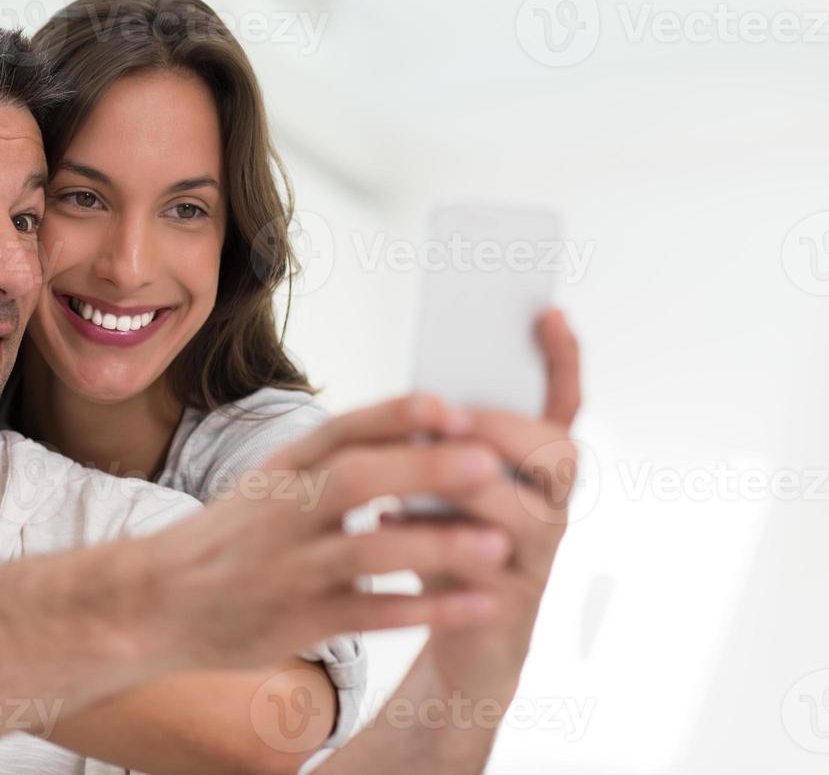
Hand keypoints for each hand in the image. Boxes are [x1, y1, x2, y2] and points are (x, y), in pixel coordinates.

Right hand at [142, 393, 521, 673]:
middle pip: (355, 480)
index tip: (448, 405)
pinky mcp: (299, 622)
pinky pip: (370, 616)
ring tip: (497, 544)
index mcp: (281, 470)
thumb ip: (330, 462)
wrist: (154, 602)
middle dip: (423, 469)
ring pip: (366, 552)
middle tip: (488, 464)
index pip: (338, 429)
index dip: (393, 415)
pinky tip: (475, 604)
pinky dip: (425, 609)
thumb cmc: (228, 540)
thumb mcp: (267, 485)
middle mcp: (283, 512)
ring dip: (434, 547)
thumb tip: (416, 429)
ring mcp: (290, 569)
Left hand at [403, 308, 582, 696]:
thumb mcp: (440, 483)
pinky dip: (433, 540)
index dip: (563, 361)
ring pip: (524, 513)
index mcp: (536, 470)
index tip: (549, 312)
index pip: (564, 406)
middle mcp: (552, 508)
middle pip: (557, 454)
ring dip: (467, 487)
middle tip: (453, 421)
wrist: (462, 639)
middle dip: (502, 430)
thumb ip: (439, 443)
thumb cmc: (447, 544)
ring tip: (412, 472)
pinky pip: (482, 565)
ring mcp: (539, 557)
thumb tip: (414, 395)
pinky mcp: (510, 603)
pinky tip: (387, 522)